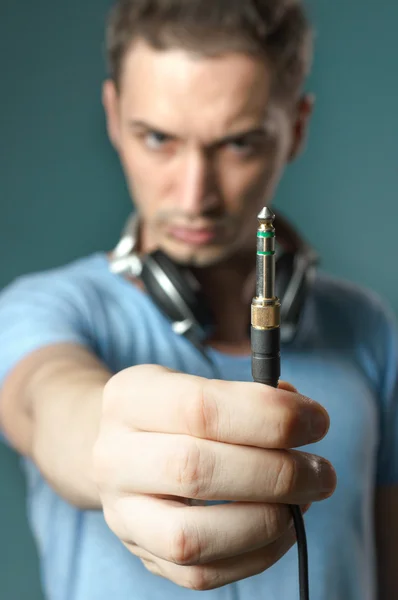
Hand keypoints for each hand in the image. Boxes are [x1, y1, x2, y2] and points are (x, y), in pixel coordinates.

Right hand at [92, 365, 335, 589]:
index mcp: (130, 399)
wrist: (117, 449)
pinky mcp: (144, 555)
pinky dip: (257, 554)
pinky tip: (282, 526)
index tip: (317, 420)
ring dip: (267, 521)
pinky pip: (201, 574)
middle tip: (321, 470)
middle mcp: (114, 457)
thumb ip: (244, 395)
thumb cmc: (170, 413)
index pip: (200, 407)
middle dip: (276, 473)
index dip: (269, 416)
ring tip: (302, 501)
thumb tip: (299, 415)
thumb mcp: (192, 382)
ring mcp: (123, 514)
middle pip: (195, 471)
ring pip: (192, 536)